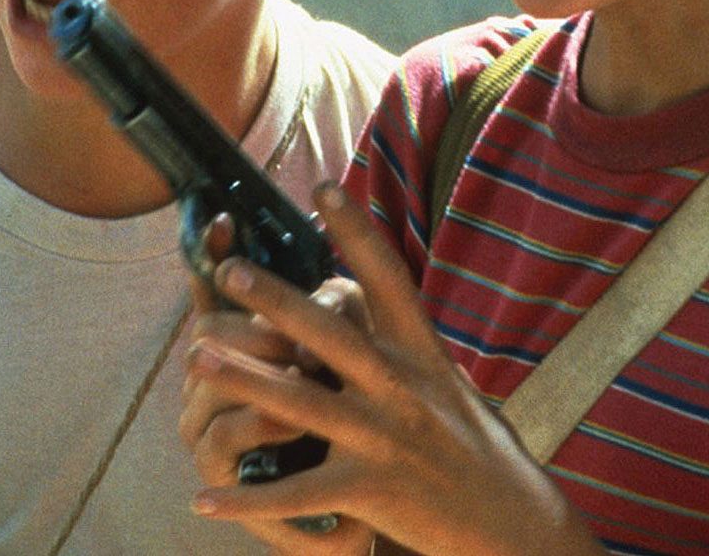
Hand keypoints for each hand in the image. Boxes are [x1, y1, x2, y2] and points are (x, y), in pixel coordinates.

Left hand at [184, 185, 603, 555]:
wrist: (512, 522)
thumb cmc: (468, 441)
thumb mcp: (442, 378)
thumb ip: (396, 340)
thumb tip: (354, 291)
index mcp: (421, 352)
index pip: (389, 279)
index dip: (358, 230)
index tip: (325, 186)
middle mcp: (403, 388)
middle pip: (332, 336)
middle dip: (278, 301)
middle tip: (229, 270)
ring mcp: (386, 440)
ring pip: (303, 403)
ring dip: (244, 378)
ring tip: (196, 354)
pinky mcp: (373, 491)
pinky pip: (299, 493)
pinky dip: (249, 500)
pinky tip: (202, 498)